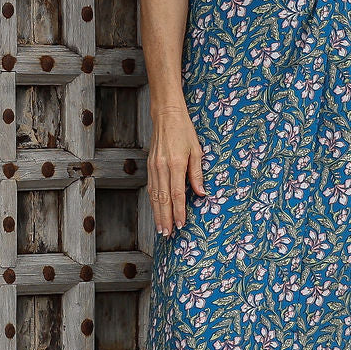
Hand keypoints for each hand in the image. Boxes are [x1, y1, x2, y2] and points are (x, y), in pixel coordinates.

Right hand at [147, 105, 206, 235]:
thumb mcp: (197, 150)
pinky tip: (156, 211)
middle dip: (166, 218)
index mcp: (176, 163)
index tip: (181, 225)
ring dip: (157, 213)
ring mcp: (153, 167)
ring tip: (161, 228)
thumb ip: (197, 173)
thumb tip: (201, 193)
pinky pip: (151, 188)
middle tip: (168, 234)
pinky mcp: (149, 166)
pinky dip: (153, 202)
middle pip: (163, 199)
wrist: (166, 115)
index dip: (179, 211)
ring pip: (154, 196)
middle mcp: (162, 167)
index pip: (177, 193)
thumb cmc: (184, 131)